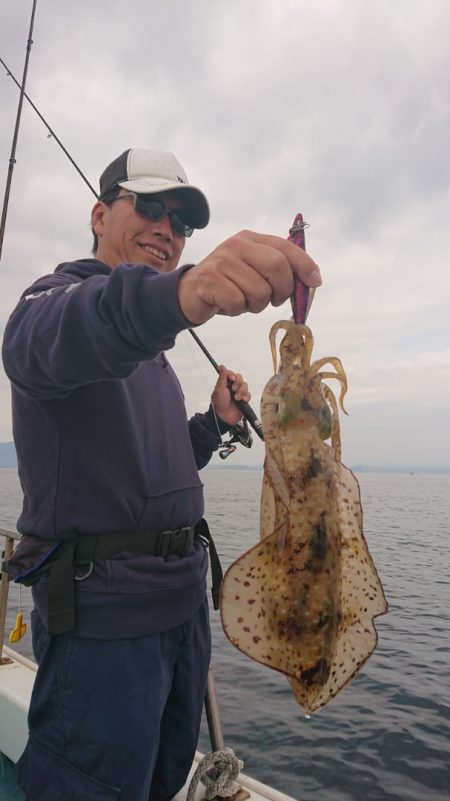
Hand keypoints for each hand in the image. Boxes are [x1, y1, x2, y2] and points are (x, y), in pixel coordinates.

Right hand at [178, 229, 321, 324]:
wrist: (190, 294)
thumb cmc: (230, 285)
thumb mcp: (255, 272)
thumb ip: (280, 272)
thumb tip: (312, 282)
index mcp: (251, 239)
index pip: (285, 248)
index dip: (305, 265)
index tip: (315, 282)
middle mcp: (236, 245)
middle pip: (276, 267)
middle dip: (282, 291)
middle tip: (274, 300)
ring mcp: (221, 261)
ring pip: (259, 291)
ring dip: (256, 305)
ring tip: (244, 301)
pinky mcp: (209, 280)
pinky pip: (238, 303)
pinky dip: (237, 310)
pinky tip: (228, 305)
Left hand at [211, 365, 250, 426]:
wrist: (224, 417)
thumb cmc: (219, 404)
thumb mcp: (219, 390)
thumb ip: (222, 378)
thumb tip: (221, 366)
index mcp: (225, 383)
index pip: (231, 374)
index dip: (232, 375)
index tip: (231, 378)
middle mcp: (233, 387)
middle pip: (240, 378)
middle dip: (238, 383)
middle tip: (233, 389)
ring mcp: (239, 393)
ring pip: (245, 386)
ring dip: (241, 391)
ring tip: (236, 398)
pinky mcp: (244, 399)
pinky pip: (249, 394)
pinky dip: (246, 397)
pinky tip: (242, 400)